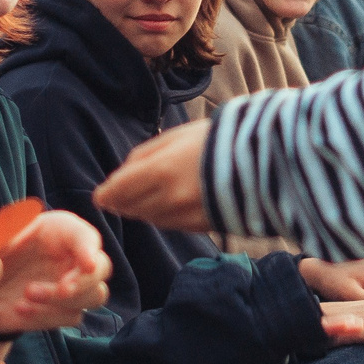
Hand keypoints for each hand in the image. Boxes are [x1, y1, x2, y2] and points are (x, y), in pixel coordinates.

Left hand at [0, 211, 111, 334]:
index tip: (87, 264)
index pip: (87, 236)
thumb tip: (21, 221)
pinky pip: (69, 318)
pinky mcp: (63, 311)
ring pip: (92, 297)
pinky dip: (45, 317)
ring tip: (25, 299)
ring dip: (63, 301)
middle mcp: (73, 257)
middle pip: (102, 269)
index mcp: (61, 231)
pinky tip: (18, 311)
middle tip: (61, 290)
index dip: (90, 249)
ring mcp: (73, 286)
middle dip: (84, 282)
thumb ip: (5, 228)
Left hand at [94, 121, 210, 232]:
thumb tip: (121, 174)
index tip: (100, 196)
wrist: (263, 160)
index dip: (107, 194)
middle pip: (132, 208)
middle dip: (122, 203)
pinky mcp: (201, 226)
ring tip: (142, 198)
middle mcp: (169, 198)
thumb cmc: (217, 139)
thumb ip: (143, 155)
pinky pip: (171, 224)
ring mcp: (186, 215)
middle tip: (115, 198)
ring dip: (142, 210)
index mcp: (160, 171)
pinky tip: (168, 204)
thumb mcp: (176, 137)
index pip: (120, 190)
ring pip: (151, 218)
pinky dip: (163, 216)